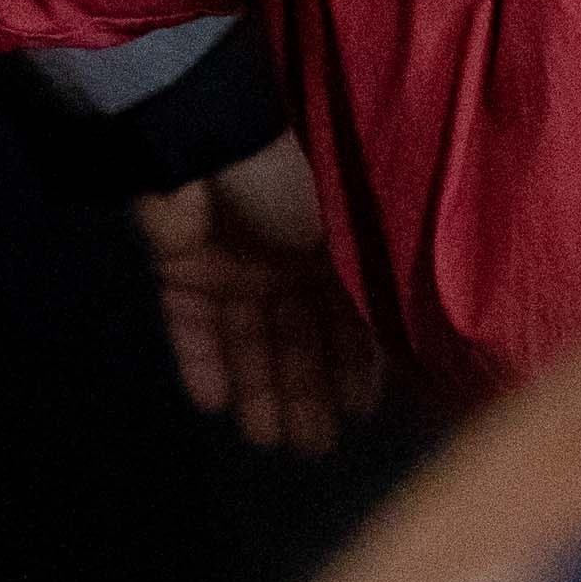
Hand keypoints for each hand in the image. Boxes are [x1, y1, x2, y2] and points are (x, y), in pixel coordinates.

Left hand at [134, 129, 385, 453]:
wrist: (204, 133)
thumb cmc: (286, 184)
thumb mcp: (343, 238)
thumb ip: (361, 294)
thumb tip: (399, 349)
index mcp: (328, 248)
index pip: (345, 321)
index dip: (351, 368)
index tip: (356, 414)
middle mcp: (282, 261)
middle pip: (294, 338)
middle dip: (303, 392)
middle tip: (309, 448)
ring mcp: (230, 265)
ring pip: (245, 339)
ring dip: (256, 388)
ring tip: (265, 437)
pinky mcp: (181, 268)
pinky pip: (190, 324)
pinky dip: (201, 361)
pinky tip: (214, 403)